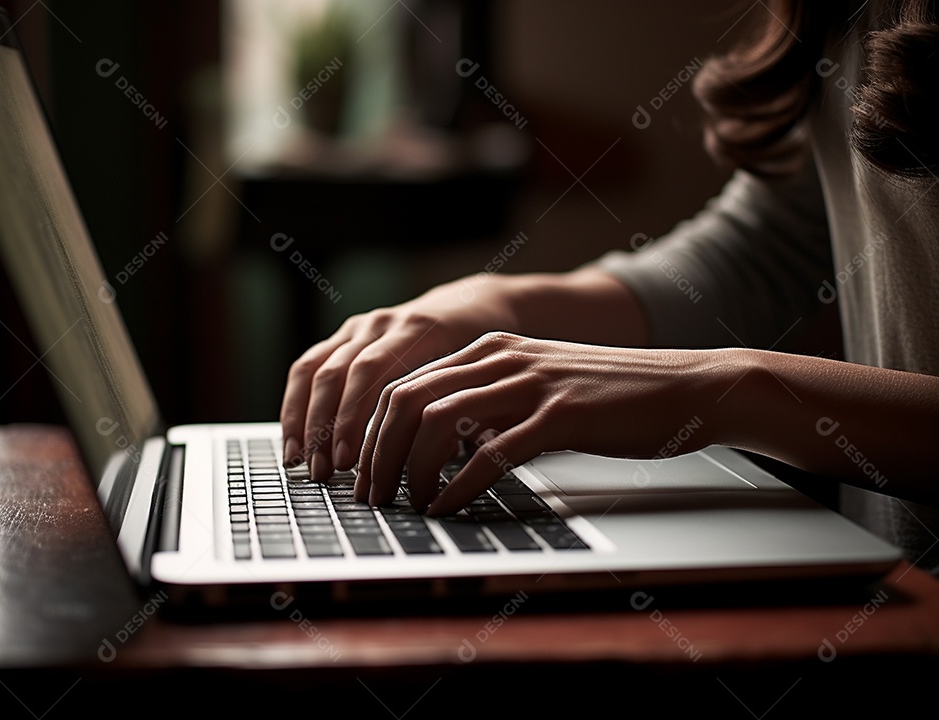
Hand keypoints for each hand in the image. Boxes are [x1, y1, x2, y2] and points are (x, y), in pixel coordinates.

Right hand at [280, 275, 520, 479]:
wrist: (472, 304)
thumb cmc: (481, 350)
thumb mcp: (481, 374)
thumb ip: (463, 407)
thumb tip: (447, 456)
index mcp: (417, 329)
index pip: (371, 371)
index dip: (353, 418)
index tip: (347, 461)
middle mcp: (382, 323)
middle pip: (337, 371)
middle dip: (324, 426)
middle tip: (321, 471)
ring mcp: (359, 327)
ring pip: (314, 368)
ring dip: (303, 418)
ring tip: (298, 461)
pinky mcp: (345, 335)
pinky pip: (308, 367)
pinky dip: (296, 404)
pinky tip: (295, 438)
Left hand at [354, 331, 729, 514]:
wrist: (684, 387)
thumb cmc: (610, 397)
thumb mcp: (538, 386)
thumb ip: (490, 404)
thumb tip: (441, 447)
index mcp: (489, 349)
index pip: (404, 385)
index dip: (372, 433)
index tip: (362, 472)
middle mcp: (501, 358)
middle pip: (407, 402)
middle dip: (377, 454)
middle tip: (371, 497)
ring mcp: (530, 383)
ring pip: (438, 423)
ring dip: (410, 470)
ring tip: (407, 505)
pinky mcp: (561, 415)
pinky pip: (491, 452)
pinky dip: (458, 485)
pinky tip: (447, 507)